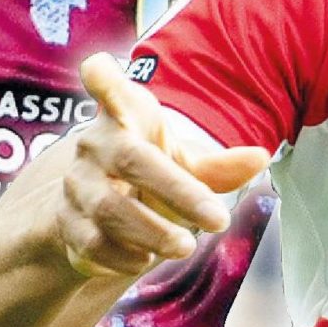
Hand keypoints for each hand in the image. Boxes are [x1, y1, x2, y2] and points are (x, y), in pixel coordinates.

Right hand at [51, 53, 270, 277]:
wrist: (93, 207)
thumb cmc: (147, 171)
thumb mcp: (182, 162)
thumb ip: (219, 165)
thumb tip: (261, 157)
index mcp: (125, 119)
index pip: (112, 93)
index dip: (105, 80)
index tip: (100, 67)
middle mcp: (94, 146)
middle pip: (131, 160)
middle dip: (177, 192)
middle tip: (220, 220)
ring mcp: (76, 185)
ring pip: (108, 209)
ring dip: (152, 232)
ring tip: (186, 246)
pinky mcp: (67, 224)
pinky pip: (91, 244)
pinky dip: (122, 257)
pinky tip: (145, 259)